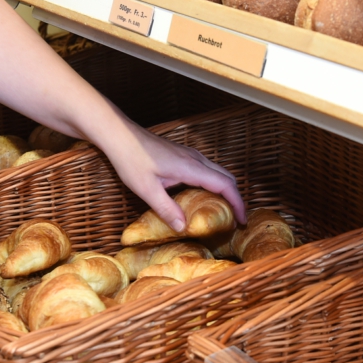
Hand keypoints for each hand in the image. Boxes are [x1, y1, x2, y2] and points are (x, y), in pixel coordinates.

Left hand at [105, 122, 246, 231]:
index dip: (238, 203)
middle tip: (236, 220)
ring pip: (218, 172)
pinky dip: (214, 184)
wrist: (120, 135)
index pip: (225, 185)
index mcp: (191, 167)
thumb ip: (166, 209)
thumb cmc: (131, 159)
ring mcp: (190, 155)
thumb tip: (183, 228)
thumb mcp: (146, 189)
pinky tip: (205, 197)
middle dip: (236, 198)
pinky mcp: (183, 155)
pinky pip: (207, 170)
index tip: (242, 220)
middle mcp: (196, 159)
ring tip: (224, 211)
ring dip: (226, 190)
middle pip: (227, 177)